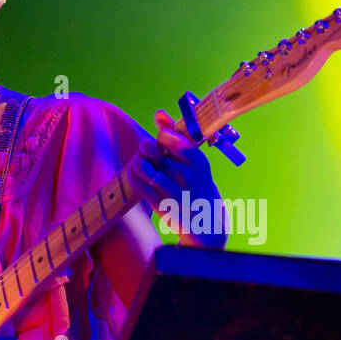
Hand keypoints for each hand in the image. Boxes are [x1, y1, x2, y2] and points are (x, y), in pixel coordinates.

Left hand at [128, 110, 225, 249]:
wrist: (207, 225)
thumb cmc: (199, 187)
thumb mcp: (196, 163)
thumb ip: (177, 136)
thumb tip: (158, 113)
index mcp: (199, 161)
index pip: (169, 138)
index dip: (161, 136)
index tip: (163, 141)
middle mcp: (187, 176)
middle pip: (151, 150)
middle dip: (145, 147)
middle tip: (148, 151)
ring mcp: (172, 191)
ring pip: (141, 165)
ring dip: (137, 161)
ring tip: (142, 163)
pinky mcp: (159, 204)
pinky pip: (137, 183)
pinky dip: (133, 175)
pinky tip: (140, 175)